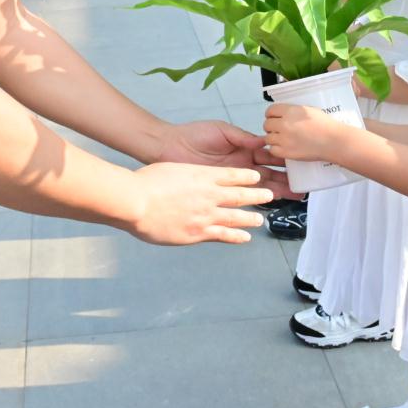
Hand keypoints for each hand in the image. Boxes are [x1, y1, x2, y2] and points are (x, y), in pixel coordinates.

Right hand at [128, 162, 270, 244]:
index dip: (246, 176)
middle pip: (239, 195)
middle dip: (257, 195)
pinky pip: (223, 234)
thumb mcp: (169, 169)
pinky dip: (236, 236)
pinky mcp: (198, 232)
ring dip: (250, 217)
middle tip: (270, 195)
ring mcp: (205, 215)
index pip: (231, 175)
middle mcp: (209, 194)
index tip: (256, 176)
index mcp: (202, 175)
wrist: (137, 201)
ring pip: (236, 216)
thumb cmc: (146, 183)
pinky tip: (245, 237)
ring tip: (261, 219)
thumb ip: (183, 175)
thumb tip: (187, 180)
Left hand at [157, 119, 291, 198]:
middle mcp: (242, 165)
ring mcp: (234, 179)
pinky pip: (243, 197)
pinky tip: (271, 204)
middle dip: (287, 179)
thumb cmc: (195, 134)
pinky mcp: (222, 189)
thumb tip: (264, 140)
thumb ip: (243, 137)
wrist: (170, 146)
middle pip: (270, 174)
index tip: (301, 162)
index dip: (285, 159)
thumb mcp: (222, 131)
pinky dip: (257, 200)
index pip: (269, 155)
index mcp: (245, 148)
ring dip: (278, 191)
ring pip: (261, 186)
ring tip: (295, 196)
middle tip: (305, 186)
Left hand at [263, 103, 350, 163]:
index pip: (270, 110)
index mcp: (290, 111)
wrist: (333, 141)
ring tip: (281, 139)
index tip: (273, 118)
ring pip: (268, 138)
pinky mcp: (287, 152)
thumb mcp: (309, 109)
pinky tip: (283, 148)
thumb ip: (294, 110)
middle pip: (267, 124)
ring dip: (273, 138)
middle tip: (278, 130)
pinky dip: (276, 149)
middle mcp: (285, 124)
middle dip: (271, 127)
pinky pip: (273, 150)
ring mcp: (284, 139)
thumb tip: (284, 113)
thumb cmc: (325, 125)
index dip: (271, 114)